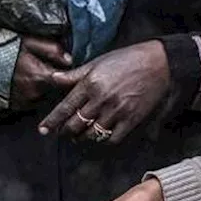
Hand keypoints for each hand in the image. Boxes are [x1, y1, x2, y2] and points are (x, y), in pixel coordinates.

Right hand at [10, 36, 73, 109]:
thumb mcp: (26, 40)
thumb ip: (51, 49)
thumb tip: (69, 60)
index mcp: (40, 76)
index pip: (66, 82)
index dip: (72, 77)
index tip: (75, 72)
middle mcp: (33, 93)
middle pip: (54, 89)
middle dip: (53, 80)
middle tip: (42, 66)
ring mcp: (22, 102)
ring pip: (41, 95)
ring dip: (40, 87)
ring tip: (28, 73)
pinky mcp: (13, 106)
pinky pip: (29, 101)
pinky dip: (29, 92)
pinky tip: (19, 81)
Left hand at [39, 40, 169, 142]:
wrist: (158, 64)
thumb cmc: (125, 60)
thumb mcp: (96, 62)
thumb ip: (74, 74)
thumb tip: (53, 78)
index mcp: (90, 84)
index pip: (65, 107)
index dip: (52, 121)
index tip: (43, 130)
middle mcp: (101, 99)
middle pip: (76, 124)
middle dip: (66, 131)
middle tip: (63, 133)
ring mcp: (117, 111)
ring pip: (92, 134)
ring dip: (83, 137)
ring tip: (79, 136)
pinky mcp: (131, 120)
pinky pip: (113, 138)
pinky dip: (104, 140)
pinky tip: (100, 135)